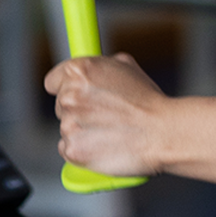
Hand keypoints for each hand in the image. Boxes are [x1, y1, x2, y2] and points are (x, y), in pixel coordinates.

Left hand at [44, 52, 166, 177]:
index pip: (53, 81)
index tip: (77, 94)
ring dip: (82, 130)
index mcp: (78, 71)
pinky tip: (103, 144)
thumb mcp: (126, 66)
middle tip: (105, 114)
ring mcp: (69, 124)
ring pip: (66, 127)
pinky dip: (82, 149)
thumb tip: (90, 70)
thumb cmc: (148, 101)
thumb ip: (100, 67)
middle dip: (79, 110)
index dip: (66, 87)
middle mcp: (69, 96)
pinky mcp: (72, 150)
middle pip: (60, 105)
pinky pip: (68, 149)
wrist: (162, 132)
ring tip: (110, 130)